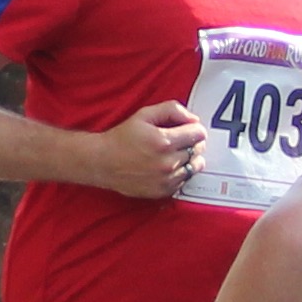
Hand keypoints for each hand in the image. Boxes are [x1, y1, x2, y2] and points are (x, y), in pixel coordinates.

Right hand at [91, 99, 206, 199]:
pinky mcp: (163, 191)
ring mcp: (166, 179)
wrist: (102, 162)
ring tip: (173, 154)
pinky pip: (184, 181)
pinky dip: (180, 173)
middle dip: (191, 143)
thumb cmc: (121, 138)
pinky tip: (167, 166)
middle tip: (178, 140)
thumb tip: (193, 119)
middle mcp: (167, 162)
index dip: (194, 129)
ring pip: (194, 167)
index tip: (188, 129)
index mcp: (164, 141)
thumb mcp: (144, 114)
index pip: (199, 134)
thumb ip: (172, 110)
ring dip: (188, 159)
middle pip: (198, 150)